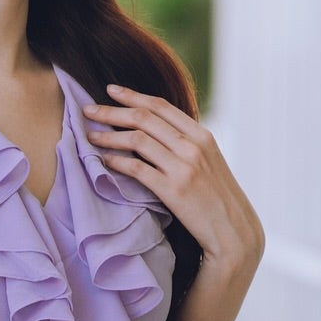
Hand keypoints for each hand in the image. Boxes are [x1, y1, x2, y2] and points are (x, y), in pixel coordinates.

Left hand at [83, 85, 264, 276]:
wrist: (233, 230)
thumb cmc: (217, 198)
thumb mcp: (209, 162)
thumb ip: (186, 144)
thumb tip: (157, 132)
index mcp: (201, 135)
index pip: (161, 106)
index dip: (132, 95)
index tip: (110, 90)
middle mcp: (192, 146)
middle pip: (144, 118)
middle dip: (112, 111)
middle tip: (88, 110)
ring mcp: (183, 167)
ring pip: (137, 140)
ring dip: (109, 135)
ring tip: (90, 136)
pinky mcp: (173, 190)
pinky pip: (137, 169)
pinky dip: (117, 161)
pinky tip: (104, 161)